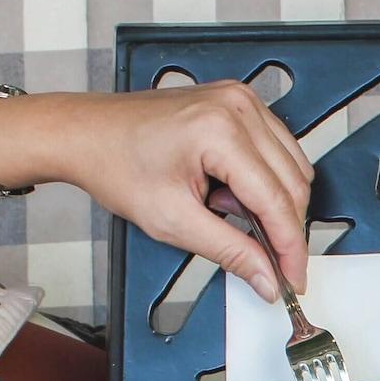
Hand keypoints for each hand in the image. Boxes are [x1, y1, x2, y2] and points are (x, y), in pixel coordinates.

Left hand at [0, 84, 312, 302]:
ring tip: (225, 211)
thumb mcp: (173, 221)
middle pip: (294, 185)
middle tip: (263, 260)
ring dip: (273, 203)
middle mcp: (238, 108)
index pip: (279, 202)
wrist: (85, 133)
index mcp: (221, 132)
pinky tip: (231, 191)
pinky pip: (279, 151)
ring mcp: (241, 100)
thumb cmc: (115, 164)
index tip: (293, 280)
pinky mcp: (239, 103)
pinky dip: (265, 182)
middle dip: (283, 229)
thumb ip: (231, 252)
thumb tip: (268, 278)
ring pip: (293, 169)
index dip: (291, 250)